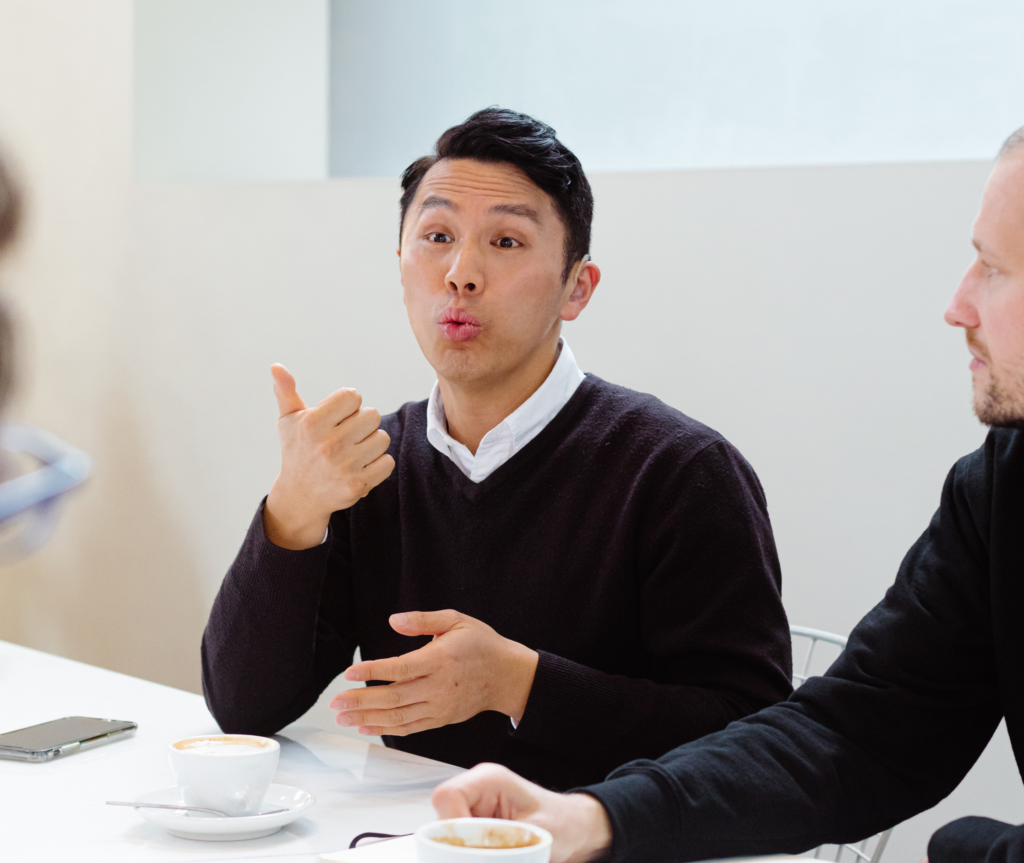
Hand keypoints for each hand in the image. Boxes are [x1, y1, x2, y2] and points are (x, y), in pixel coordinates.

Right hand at [264, 364, 394, 548]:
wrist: (300, 496)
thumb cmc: (297, 451)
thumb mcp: (289, 421)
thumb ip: (286, 391)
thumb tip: (276, 367)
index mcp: (312, 424)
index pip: (353, 396)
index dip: (349, 404)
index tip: (339, 415)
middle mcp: (329, 444)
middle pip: (372, 415)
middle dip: (362, 423)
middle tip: (348, 434)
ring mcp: (344, 466)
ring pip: (382, 438)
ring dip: (372, 442)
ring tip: (354, 450)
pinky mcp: (358, 485)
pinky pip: (387, 462)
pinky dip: (379, 463)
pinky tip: (362, 465)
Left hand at [329, 610, 538, 734]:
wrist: (507, 676)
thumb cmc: (481, 644)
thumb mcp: (456, 620)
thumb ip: (423, 620)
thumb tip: (392, 621)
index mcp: (440, 659)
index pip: (400, 668)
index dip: (373, 671)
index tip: (349, 672)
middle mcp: (439, 686)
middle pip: (393, 697)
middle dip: (361, 701)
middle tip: (335, 702)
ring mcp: (440, 706)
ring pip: (398, 716)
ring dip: (367, 718)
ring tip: (343, 717)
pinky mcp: (441, 719)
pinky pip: (409, 728)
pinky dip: (386, 730)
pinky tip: (366, 727)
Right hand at [432, 763, 611, 862]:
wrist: (575, 829)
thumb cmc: (563, 823)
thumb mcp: (533, 835)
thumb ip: (500, 844)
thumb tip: (473, 854)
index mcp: (489, 780)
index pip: (447, 796)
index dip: (452, 825)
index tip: (469, 849)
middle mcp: (476, 791)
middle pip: (441, 818)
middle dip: (457, 845)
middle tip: (485, 857)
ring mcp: (474, 808)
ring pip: (447, 834)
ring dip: (465, 853)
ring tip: (497, 856)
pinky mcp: (476, 825)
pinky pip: (459, 844)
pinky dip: (470, 856)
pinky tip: (494, 857)